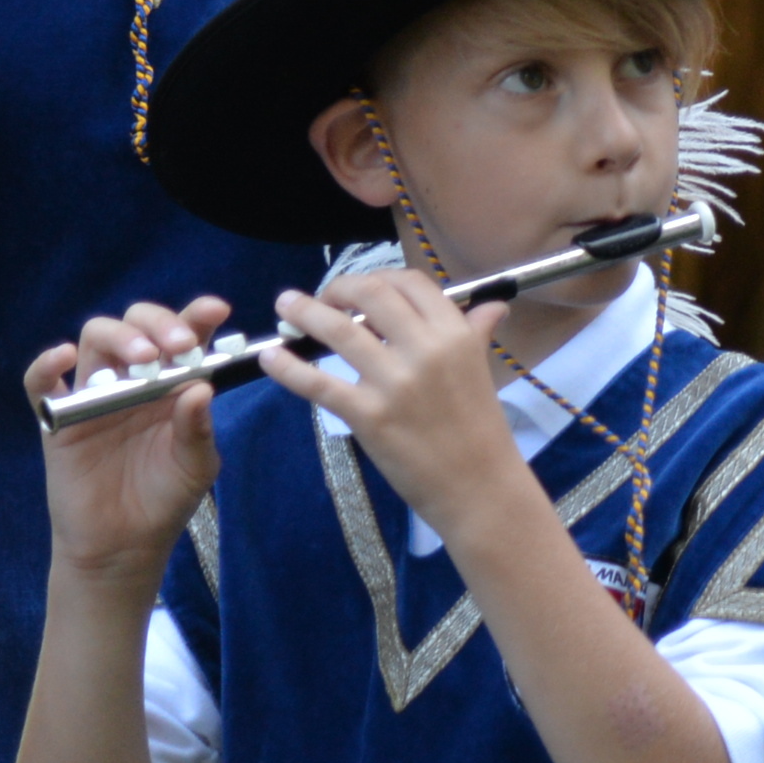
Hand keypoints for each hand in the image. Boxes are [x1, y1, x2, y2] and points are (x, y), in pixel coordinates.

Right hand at [27, 297, 233, 578]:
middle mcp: (133, 380)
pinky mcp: (57, 419)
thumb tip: (201, 387)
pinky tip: (64, 357)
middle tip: (180, 345)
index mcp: (173, 383)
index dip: (197, 316)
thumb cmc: (165, 499)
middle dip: (159, 324)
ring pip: (95, 340)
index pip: (183, 335)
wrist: (123, 545)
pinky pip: (41, 384)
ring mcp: (94, 395)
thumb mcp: (195, 466)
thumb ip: (198, 429)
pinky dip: (45, 364)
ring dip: (120, 337)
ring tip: (144, 358)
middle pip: (137, 325)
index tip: (216, 310)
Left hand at [256, 266, 541, 547]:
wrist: (478, 484)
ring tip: (284, 305)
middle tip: (321, 297)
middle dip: (338, 288)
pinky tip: (270, 357)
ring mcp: (395, 382)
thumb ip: (476, 332)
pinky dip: (288, 367)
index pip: (410, 283)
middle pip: (371, 294)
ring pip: (339, 331)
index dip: (378, 277)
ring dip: (305, 312)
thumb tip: (493, 306)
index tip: (359, 291)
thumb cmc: (480, 428)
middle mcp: (427, 349)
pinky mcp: (369, 415)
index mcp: (456, 334)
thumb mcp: (481, 370)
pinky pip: (319, 383)